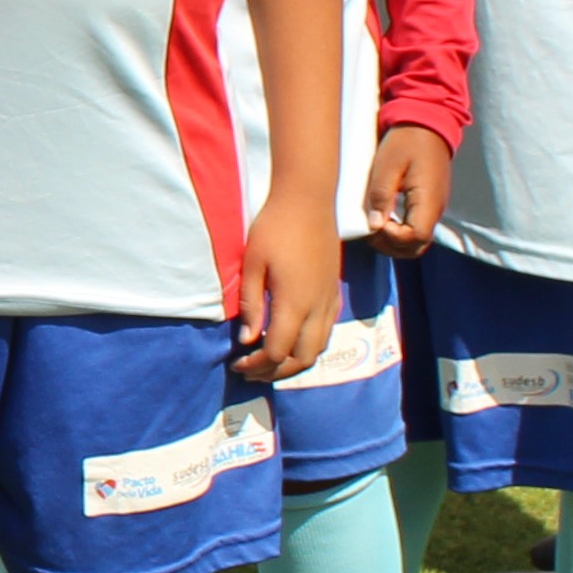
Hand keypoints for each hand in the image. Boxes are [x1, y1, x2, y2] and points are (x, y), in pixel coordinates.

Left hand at [233, 193, 340, 381]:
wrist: (308, 201)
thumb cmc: (274, 228)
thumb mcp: (252, 265)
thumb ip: (250, 305)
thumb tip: (247, 339)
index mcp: (294, 303)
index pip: (277, 351)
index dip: (257, 364)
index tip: (237, 364)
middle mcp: (318, 308)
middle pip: (302, 358)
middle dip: (275, 372)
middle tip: (250, 370)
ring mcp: (330, 300)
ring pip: (319, 348)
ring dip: (294, 363)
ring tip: (268, 362)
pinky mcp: (334, 292)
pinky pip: (326, 331)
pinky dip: (309, 346)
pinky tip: (291, 340)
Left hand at [361, 126, 451, 256]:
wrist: (427, 121)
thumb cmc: (406, 140)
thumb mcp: (387, 165)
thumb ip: (381, 196)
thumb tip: (374, 225)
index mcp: (428, 200)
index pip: (415, 237)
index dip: (393, 238)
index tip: (375, 224)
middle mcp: (435, 208)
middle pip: (417, 246)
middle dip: (391, 245)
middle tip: (369, 231)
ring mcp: (434, 206)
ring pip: (417, 240)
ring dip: (394, 241)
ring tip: (373, 227)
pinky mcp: (429, 202)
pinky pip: (416, 226)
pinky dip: (399, 231)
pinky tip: (383, 219)